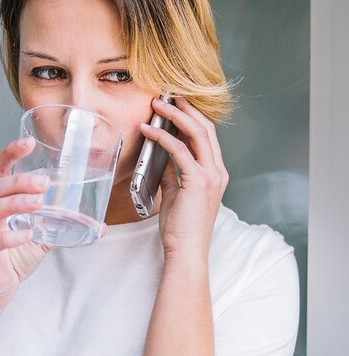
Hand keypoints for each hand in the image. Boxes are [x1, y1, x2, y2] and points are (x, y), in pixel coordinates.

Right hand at [0, 137, 50, 308]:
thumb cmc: (14, 258)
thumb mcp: (40, 237)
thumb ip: (62, 226)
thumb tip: (100, 226)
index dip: (9, 154)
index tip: (29, 142)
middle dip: (18, 182)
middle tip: (43, 183)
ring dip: (14, 204)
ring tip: (38, 203)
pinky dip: (8, 238)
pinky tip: (26, 235)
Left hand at [140, 97, 228, 258]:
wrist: (186, 250)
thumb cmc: (180, 228)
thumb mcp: (176, 195)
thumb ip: (173, 176)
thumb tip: (161, 161)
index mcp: (214, 173)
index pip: (206, 137)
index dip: (191, 117)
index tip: (175, 104)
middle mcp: (217, 171)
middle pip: (205, 128)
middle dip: (186, 108)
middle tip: (167, 94)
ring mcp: (211, 175)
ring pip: (197, 133)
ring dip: (175, 115)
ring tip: (157, 103)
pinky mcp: (198, 182)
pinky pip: (180, 150)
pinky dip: (163, 137)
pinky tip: (148, 130)